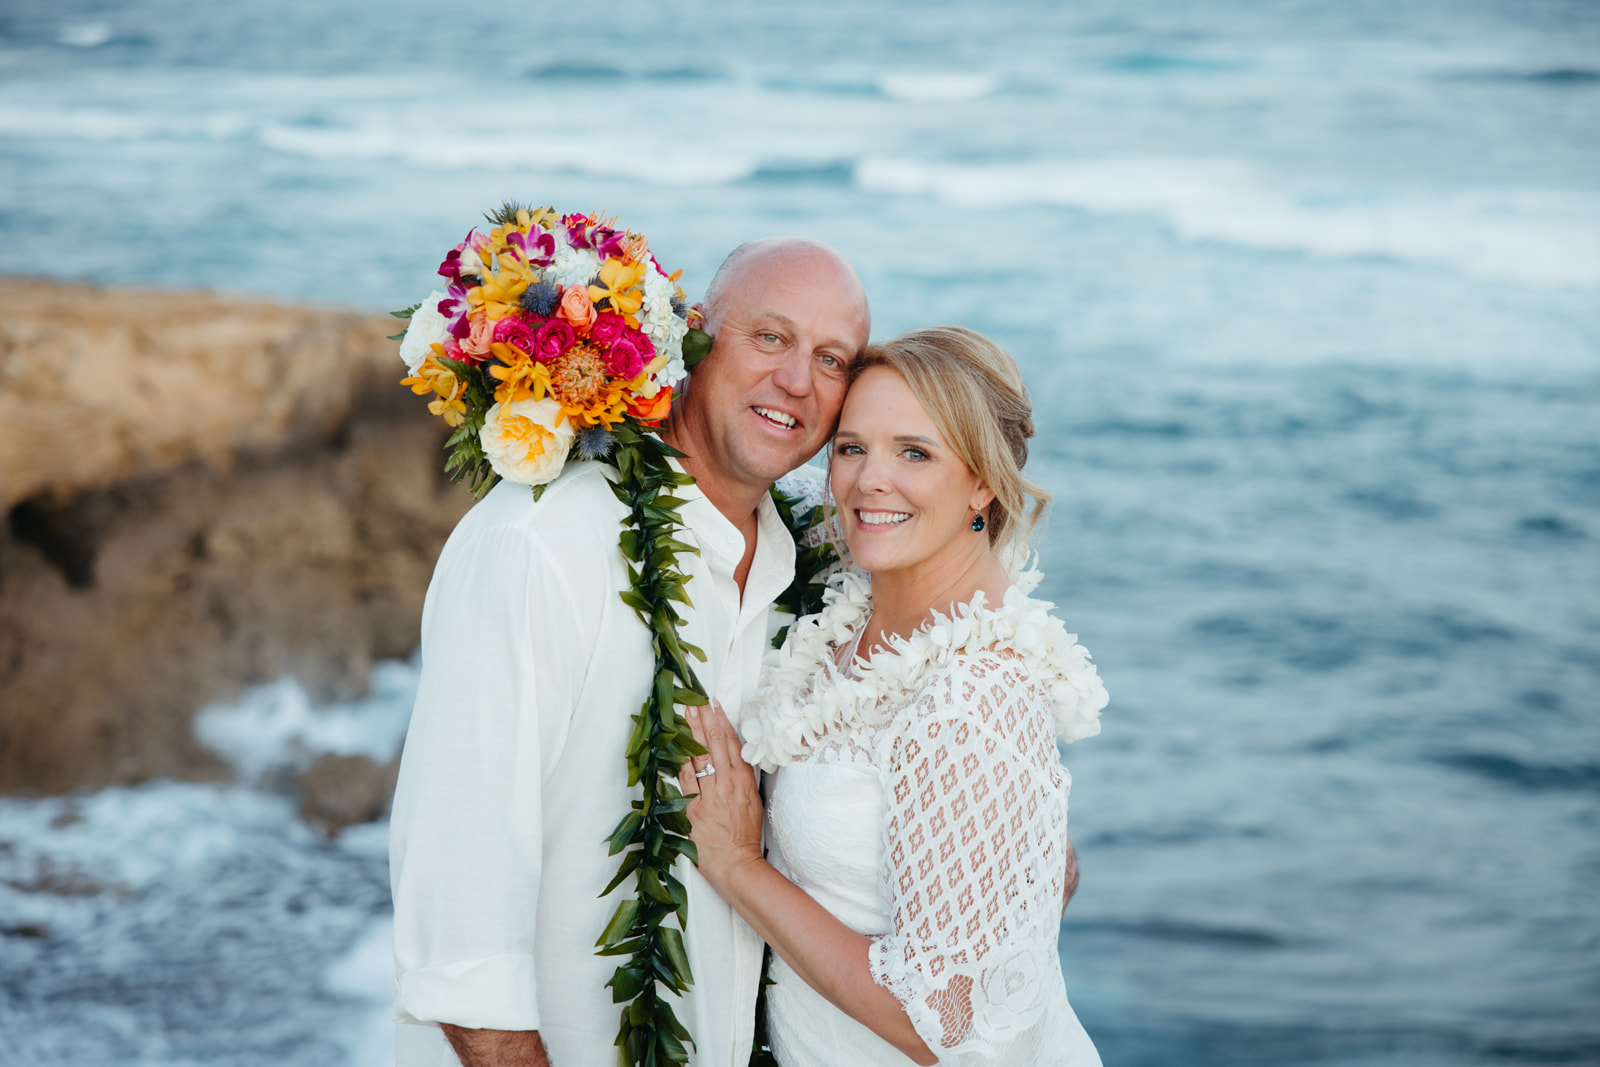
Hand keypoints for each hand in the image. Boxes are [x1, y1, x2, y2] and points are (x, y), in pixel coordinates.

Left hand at [675, 701, 764, 890]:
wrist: (738, 864)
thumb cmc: (746, 837)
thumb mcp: (753, 802)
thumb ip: (743, 779)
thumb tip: (733, 760)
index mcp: (743, 781)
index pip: (732, 743)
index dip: (722, 721)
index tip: (715, 705)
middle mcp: (726, 784)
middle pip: (713, 743)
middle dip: (703, 718)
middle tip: (695, 699)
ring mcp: (709, 796)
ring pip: (697, 757)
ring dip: (689, 733)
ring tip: (683, 713)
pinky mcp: (693, 809)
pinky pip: (683, 781)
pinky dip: (678, 762)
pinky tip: (673, 748)